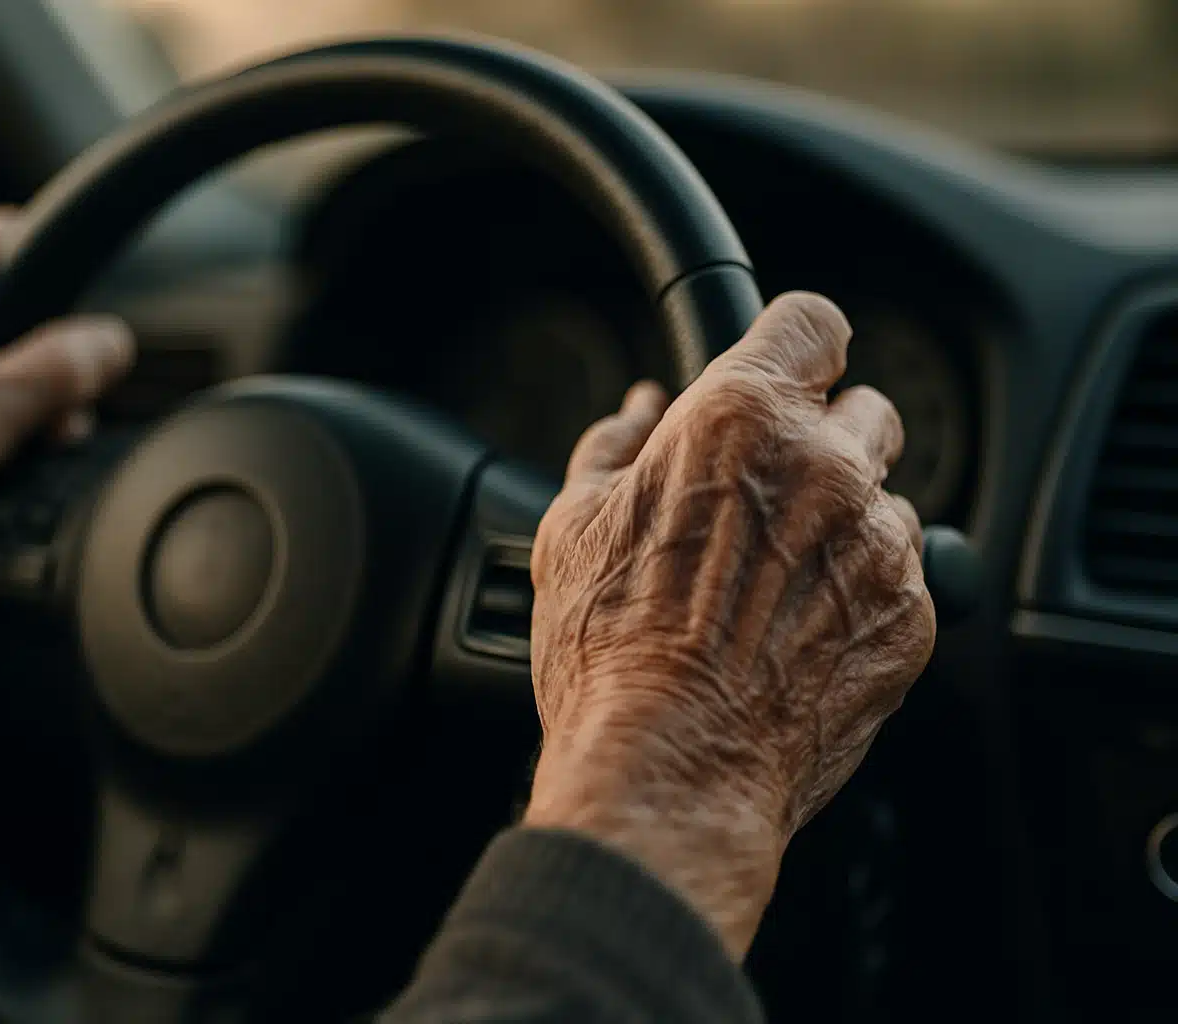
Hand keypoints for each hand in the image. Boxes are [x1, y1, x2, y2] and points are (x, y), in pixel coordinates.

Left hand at [0, 208, 135, 665]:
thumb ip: (60, 368)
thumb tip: (111, 342)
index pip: (16, 236)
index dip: (63, 280)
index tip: (88, 333)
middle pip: (20, 307)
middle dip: (55, 363)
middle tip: (58, 413)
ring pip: (4, 356)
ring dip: (32, 404)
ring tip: (29, 446)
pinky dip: (1, 425)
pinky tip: (2, 462)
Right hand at [523, 292, 934, 959]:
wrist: (671, 766)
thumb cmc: (610, 648)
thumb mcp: (574, 527)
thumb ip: (613, 447)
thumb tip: (637, 408)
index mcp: (738, 418)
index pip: (813, 322)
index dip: (797, 348)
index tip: (789, 374)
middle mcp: (826, 465)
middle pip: (865, 409)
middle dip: (822, 442)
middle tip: (763, 502)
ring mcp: (879, 542)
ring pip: (885, 500)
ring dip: (843, 525)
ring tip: (772, 589)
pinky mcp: (913, 615)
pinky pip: (902, 578)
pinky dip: (861, 595)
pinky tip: (796, 636)